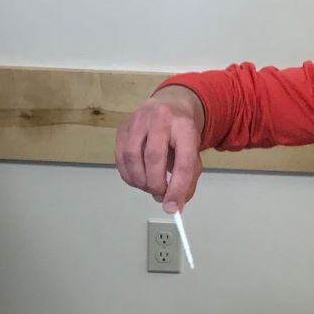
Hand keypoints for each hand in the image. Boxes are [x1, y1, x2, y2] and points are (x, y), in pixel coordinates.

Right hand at [114, 85, 204, 213]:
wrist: (169, 106)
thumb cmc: (181, 135)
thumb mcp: (193, 153)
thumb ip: (187, 180)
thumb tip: (173, 205)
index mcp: (184, 126)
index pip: (183, 161)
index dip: (177, 188)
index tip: (172, 207)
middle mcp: (160, 118)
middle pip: (154, 158)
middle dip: (155, 185)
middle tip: (160, 195)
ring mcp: (138, 121)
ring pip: (132, 157)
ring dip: (140, 181)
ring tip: (148, 187)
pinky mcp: (123, 128)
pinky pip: (120, 158)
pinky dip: (128, 175)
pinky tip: (138, 179)